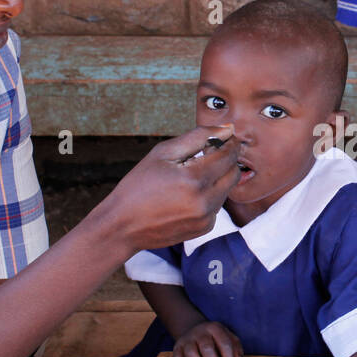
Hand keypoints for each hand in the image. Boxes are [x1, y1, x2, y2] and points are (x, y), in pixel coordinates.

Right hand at [103, 126, 240, 252]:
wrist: (123, 226)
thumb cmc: (139, 185)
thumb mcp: (163, 153)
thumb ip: (198, 137)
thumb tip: (227, 128)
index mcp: (194, 179)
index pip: (228, 154)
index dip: (229, 142)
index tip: (226, 136)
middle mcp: (205, 201)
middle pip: (234, 172)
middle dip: (227, 160)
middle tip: (209, 152)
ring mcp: (206, 218)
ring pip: (227, 189)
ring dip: (217, 178)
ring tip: (190, 175)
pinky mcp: (205, 228)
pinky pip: (217, 205)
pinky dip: (208, 196)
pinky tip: (186, 195)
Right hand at [172, 321, 242, 356]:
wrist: (194, 330)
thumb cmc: (216, 340)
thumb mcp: (229, 339)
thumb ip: (236, 350)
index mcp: (215, 328)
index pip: (224, 344)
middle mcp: (200, 332)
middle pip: (207, 349)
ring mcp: (187, 340)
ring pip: (192, 355)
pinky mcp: (177, 348)